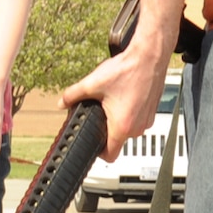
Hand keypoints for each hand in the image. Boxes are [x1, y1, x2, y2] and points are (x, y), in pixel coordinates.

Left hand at [61, 42, 167, 160]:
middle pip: (117, 141)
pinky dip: (127, 113)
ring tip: (110, 103)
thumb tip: (61, 103)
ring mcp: (147, 120)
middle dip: (105, 130)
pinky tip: (121, 98)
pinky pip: (136, 120)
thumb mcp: (92, 83)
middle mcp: (137, 127)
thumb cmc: (127, 70)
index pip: (109, 156)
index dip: (97, 153)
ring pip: (127, 130)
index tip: (90, 144)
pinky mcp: (151, 112)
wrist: (150, 56)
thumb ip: (72, 95)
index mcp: (122, 126)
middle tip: (97, 115)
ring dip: (117, 121)